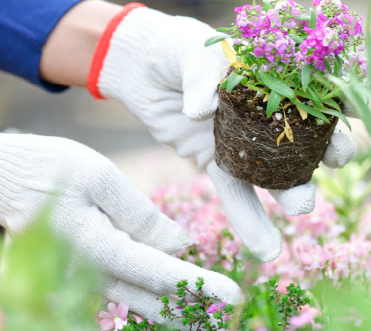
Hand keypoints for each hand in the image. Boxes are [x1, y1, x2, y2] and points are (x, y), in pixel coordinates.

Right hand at [0, 134, 242, 323]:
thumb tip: (181, 246)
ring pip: (136, 306)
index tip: (232, 296)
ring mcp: (80, 281)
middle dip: (192, 312)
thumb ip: (142, 216)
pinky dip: (151, 303)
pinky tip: (173, 307)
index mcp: (97, 247)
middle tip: (228, 321)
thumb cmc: (49, 170)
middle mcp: (88, 274)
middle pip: (151, 302)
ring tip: (209, 322)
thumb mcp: (99, 178)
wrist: (2, 178)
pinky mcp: (79, 276)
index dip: (199, 287)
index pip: (160, 275)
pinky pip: (121, 297)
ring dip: (174, 314)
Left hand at [92, 6, 356, 260]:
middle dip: (330, 150)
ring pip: (279, 173)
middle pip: (308, 137)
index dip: (339, 99)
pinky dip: (251, 222)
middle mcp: (269, 114)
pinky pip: (239, 195)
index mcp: (274, 78)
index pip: (315, 88)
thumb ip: (202, 77)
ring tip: (302, 206)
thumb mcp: (193, 51)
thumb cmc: (177, 48)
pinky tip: (269, 250)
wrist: (141, 68)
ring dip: (295, 192)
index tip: (355, 109)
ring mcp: (248, 143)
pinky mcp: (222, 164)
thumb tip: (202, 110)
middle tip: (338, 159)